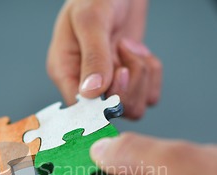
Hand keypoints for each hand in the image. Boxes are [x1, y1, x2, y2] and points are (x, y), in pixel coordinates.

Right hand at [47, 0, 161, 118]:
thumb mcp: (91, 19)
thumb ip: (93, 56)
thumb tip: (92, 92)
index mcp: (65, 72)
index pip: (79, 108)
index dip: (101, 102)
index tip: (117, 73)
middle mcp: (85, 84)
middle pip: (112, 113)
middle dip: (127, 83)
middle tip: (124, 49)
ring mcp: (110, 85)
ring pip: (133, 108)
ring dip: (140, 78)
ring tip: (130, 48)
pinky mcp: (131, 82)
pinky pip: (149, 96)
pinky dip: (152, 75)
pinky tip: (140, 53)